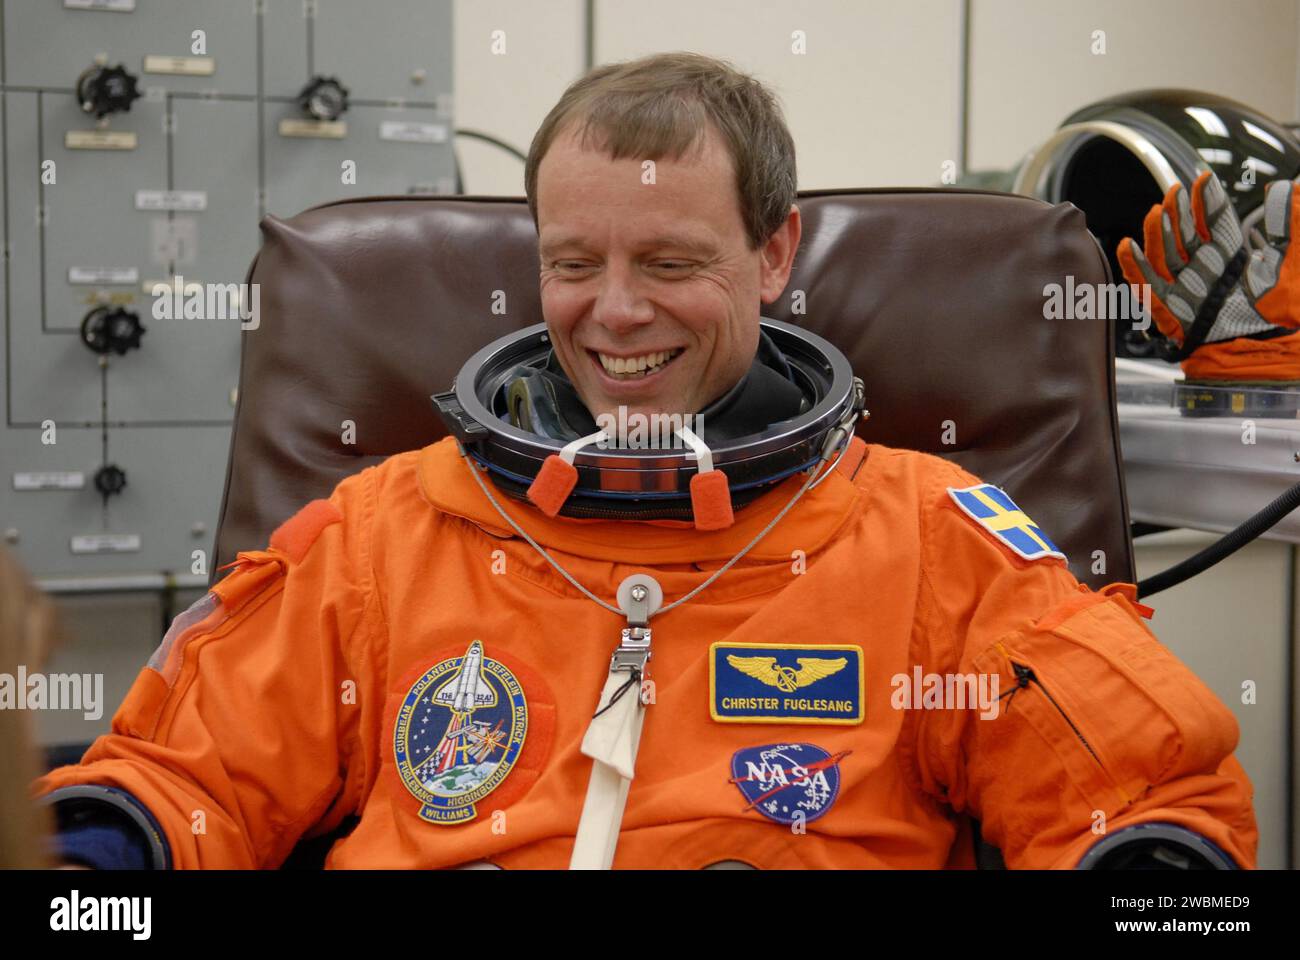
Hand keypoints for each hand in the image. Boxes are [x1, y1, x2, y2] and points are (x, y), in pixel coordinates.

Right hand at [1118, 172, 1299, 378]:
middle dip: (1177, 212)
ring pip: (1162, 254)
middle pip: (1183, 234)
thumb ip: (1290, 222)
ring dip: (1155, 233)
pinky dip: (1135, 266)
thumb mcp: (1292, 258)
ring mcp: (1184, 288)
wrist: (1263, 346)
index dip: (1206, 201)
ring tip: (1155, 212)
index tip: (1202, 178)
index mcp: (1230, 257)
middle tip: (1174, 191)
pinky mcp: (1169, 308)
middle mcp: (1204, 269)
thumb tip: (1286, 187)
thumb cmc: (1280, 310)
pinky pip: (1146, 285)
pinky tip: (1128, 245)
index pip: (1212, 222)